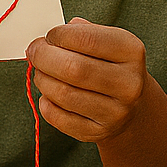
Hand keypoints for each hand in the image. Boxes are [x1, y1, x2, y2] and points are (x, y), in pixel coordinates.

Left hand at [26, 18, 157, 141]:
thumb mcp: (106, 41)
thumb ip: (79, 33)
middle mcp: (128, 83)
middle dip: (44, 57)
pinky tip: (48, 95)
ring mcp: (115, 112)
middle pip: (73, 68)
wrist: (130, 105)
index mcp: (131, 51)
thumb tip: (47, 40)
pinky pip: (59, 118)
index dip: (59, 35)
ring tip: (42, 73)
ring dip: (42, 80)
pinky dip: (46, 103)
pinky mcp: (98, 132)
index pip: (87, 38)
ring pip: (63, 94)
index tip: (48, 36)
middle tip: (34, 52)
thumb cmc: (109, 65)